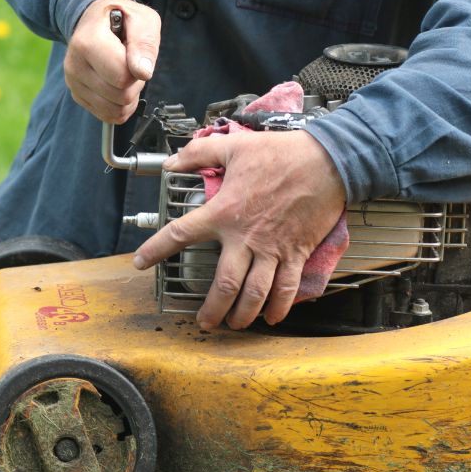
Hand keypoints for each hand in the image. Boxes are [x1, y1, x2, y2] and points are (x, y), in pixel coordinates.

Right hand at [64, 0, 160, 123]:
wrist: (96, 20)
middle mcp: (75, 65)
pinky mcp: (78, 96)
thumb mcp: (143, 20)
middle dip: (134, 83)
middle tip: (130, 63)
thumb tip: (143, 72)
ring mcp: (74, 83)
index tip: (133, 53)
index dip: (137, 69)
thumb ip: (145, 43)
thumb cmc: (121, 19)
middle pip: (120, 96)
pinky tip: (118, 86)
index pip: (122, 77)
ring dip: (128, 96)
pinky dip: (120, 106)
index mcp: (88, 43)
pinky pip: (108, 115)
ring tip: (123, 73)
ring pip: (115, 110)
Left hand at [133, 131, 345, 329]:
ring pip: (254, 294)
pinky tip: (272, 317)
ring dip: (243, 314)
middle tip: (204, 322)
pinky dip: (280, 307)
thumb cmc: (282, 153)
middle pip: (224, 284)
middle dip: (212, 309)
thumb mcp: (234, 146)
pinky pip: (287, 288)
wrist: (328, 161)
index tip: (141, 262)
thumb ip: (199, 154)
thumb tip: (173, 162)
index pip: (181, 234)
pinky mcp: (296, 253)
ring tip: (233, 325)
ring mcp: (273, 249)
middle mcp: (245, 237)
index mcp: (224, 212)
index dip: (156, 249)